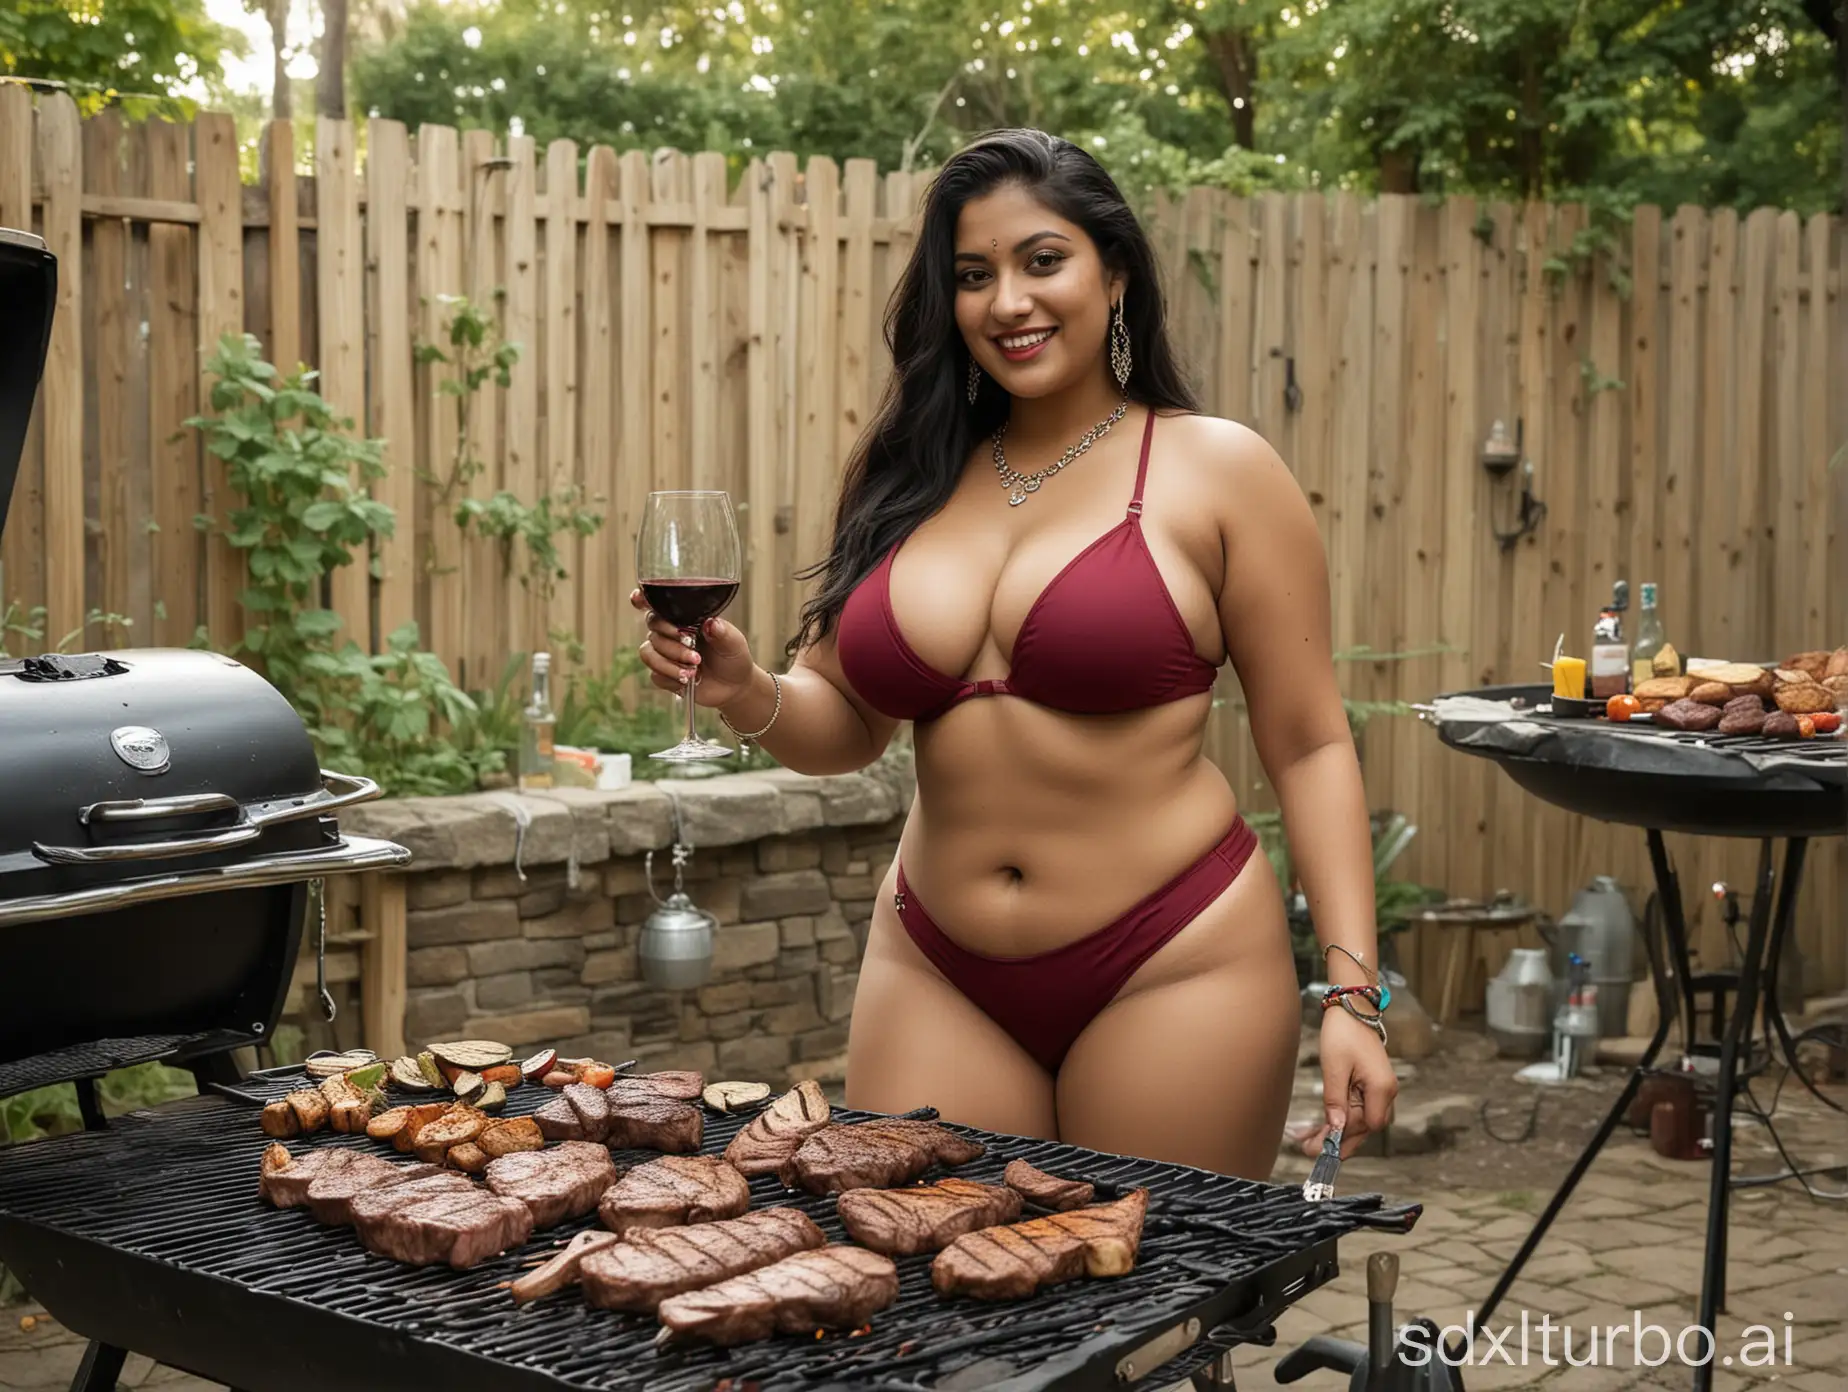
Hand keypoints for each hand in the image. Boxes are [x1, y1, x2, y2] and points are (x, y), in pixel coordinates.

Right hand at [629, 589, 758, 707]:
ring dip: (670, 661)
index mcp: (685, 618)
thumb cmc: (733, 657)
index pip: (658, 603)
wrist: (735, 686)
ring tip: (694, 670)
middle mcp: (671, 632)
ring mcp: (665, 653)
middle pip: (653, 627)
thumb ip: (723, 633)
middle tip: (694, 651)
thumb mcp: (734, 643)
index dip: (643, 599)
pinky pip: (655, 674)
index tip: (638, 598)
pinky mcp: (664, 674)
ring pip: (649, 652)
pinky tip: (688, 680)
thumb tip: (711, 623)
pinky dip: (671, 677)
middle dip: (671, 641)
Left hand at [1305, 1007, 1396, 1159]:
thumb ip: (1335, 1101)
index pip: (1367, 1125)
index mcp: (1381, 1088)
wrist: (1352, 1009)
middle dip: (1337, 1141)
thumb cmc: (1343, 1033)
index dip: (1345, 1138)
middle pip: (1364, 1128)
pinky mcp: (1371, 1086)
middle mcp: (1386, 1093)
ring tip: (1306, 1140)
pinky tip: (1320, 1126)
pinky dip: (1340, 1118)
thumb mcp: (1334, 1068)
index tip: (1320, 1147)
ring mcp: (1380, 1090)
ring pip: (1359, 1121)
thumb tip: (1335, 1129)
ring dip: (1336, 1132)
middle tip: (1307, 1149)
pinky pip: (1357, 1109)